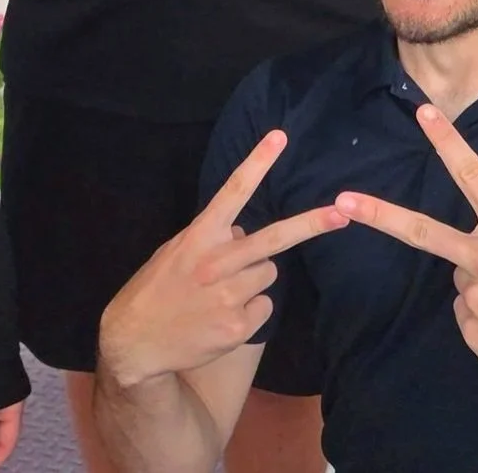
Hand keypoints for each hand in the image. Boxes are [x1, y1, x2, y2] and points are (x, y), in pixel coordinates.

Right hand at [98, 129, 347, 387]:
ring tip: (220, 293)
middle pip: (274, 239)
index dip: (257, 162)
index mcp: (200, 236)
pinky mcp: (238, 327)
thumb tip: (243, 232)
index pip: (233, 191)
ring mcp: (229, 296)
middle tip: (341, 213)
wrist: (136, 341)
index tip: (279, 137)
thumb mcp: (175, 251)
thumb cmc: (157, 289)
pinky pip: (264, 307)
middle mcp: (217, 262)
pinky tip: (222, 317)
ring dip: (253, 280)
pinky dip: (250, 311)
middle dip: (311, 224)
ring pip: (268, 274)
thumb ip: (211, 237)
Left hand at [335, 104, 477, 413]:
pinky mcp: (472, 334)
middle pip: (423, 231)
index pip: (474, 176)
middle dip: (379, 214)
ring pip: (463, 286)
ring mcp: (476, 300)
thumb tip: (475, 261)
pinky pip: (471, 320)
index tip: (423, 113)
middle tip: (343, 201)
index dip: (447, 142)